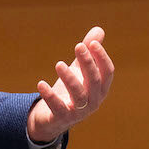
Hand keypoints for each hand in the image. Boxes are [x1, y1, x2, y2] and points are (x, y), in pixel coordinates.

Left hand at [27, 26, 114, 143]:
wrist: (53, 118)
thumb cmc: (71, 90)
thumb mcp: (79, 69)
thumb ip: (88, 52)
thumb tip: (99, 30)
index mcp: (101, 88)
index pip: (107, 72)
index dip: (102, 58)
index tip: (92, 43)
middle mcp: (94, 101)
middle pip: (94, 81)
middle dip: (87, 63)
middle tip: (78, 46)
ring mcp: (79, 111)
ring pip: (78, 95)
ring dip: (69, 78)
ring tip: (58, 64)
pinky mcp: (62, 118)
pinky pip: (57, 107)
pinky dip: (50, 96)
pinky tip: (41, 83)